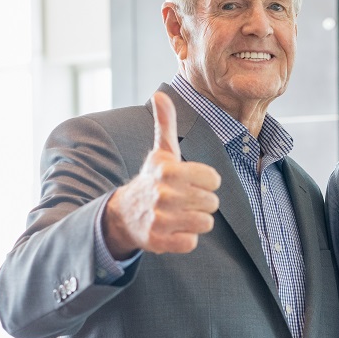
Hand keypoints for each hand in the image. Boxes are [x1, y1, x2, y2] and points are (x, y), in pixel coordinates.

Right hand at [103, 91, 221, 256]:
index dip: (206, 182)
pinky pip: (191, 242)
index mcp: (168, 170)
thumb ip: (165, 124)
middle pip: (212, 203)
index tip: (191, 182)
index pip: (213, 180)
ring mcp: (159, 219)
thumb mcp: (160, 153)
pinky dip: (185, 238)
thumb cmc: (152, 181)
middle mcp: (163, 194)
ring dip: (196, 221)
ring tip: (180, 215)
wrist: (124, 215)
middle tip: (184, 201)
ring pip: (205, 223)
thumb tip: (160, 95)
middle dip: (202, 203)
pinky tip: (173, 229)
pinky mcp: (158, 241)